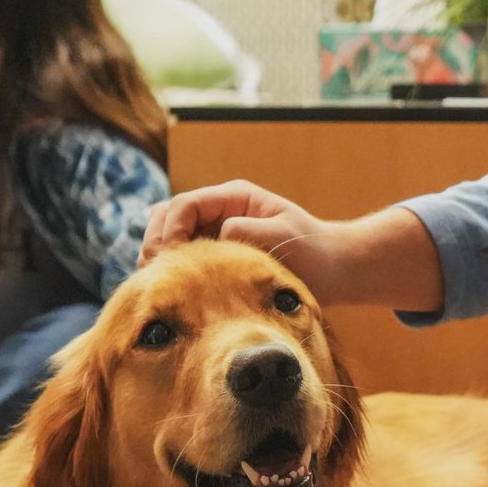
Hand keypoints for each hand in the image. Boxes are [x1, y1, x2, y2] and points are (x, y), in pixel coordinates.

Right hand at [140, 180, 340, 300]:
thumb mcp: (281, 236)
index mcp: (233, 197)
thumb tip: (215, 235)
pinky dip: (170, 270)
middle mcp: (219, 210)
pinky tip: (173, 289)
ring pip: (166, 235)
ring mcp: (213, 231)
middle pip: (166, 216)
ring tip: (160, 282)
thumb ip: (245, 231)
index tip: (172, 259)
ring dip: (159, 256)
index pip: (184, 204)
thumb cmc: (312, 252)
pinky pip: (180, 256)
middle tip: (157, 274)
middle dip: (156, 242)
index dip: (170, 231)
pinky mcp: (213, 254)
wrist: (331, 271)